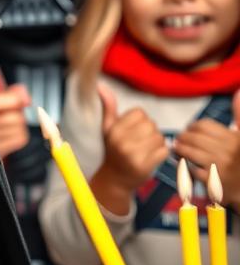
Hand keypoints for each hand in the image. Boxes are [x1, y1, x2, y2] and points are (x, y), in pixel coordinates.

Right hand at [0, 84, 30, 159]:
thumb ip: (10, 94)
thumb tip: (25, 96)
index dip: (13, 99)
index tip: (25, 100)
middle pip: (11, 118)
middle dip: (19, 115)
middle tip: (14, 114)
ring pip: (18, 128)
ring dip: (20, 126)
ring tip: (10, 126)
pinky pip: (20, 139)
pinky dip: (20, 136)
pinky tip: (10, 136)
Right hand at [91, 82, 168, 214]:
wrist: (115, 179)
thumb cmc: (113, 150)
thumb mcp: (108, 128)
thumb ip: (108, 107)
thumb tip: (101, 85)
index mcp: (113, 130)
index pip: (140, 113)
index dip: (141, 121)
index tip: (134, 131)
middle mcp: (122, 140)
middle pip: (151, 125)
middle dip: (150, 132)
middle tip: (142, 142)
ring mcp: (133, 154)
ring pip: (159, 137)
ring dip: (157, 143)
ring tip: (147, 149)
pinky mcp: (145, 165)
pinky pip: (164, 150)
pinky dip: (162, 153)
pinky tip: (152, 157)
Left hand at [173, 90, 239, 208]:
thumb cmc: (239, 159)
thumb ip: (239, 115)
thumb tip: (238, 92)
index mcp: (235, 138)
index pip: (204, 125)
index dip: (193, 126)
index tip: (190, 129)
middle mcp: (228, 151)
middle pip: (194, 137)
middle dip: (183, 137)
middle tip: (179, 139)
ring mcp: (219, 166)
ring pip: (189, 151)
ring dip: (179, 149)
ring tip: (177, 148)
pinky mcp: (211, 181)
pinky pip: (189, 167)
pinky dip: (183, 164)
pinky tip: (184, 162)